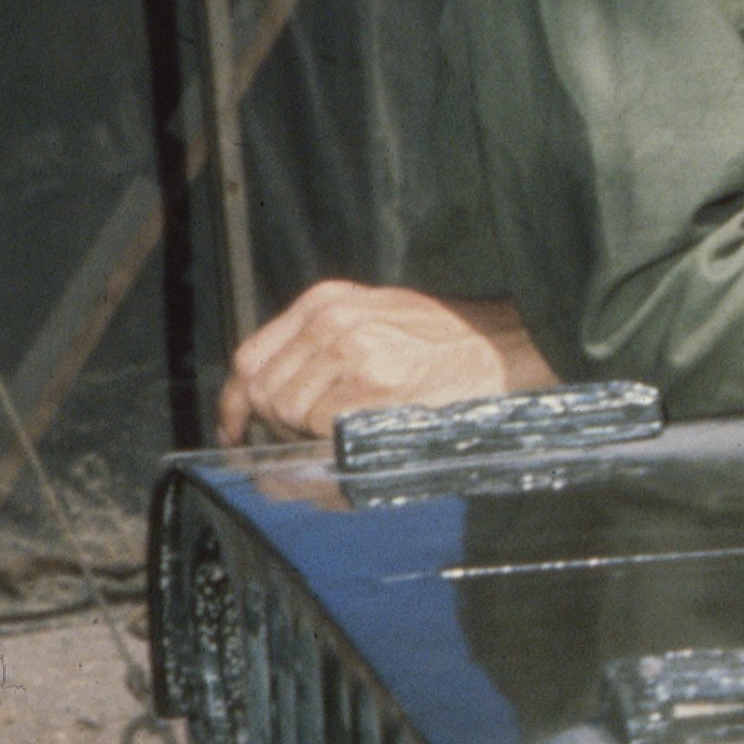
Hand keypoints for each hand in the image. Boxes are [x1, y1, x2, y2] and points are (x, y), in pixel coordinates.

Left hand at [217, 284, 555, 444]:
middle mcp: (331, 320)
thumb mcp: (377, 318)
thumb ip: (320, 345)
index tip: (236, 431)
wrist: (507, 346)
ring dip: (305, 436)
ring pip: (286, 412)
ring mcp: (350, 349)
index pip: (250, 357)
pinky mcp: (371, 383)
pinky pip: (319, 427)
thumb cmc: (448, 340)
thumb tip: (263, 399)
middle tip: (316, 437)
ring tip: (348, 432)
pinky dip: (329, 442)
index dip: (236, 403)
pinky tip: (362, 434)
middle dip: (278, 426)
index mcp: (327, 301)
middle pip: (263, 390)